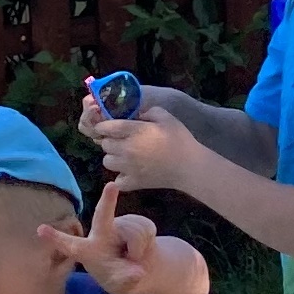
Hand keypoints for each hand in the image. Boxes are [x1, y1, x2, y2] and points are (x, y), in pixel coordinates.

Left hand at [44, 198, 171, 293]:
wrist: (143, 270)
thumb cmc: (122, 278)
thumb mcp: (122, 287)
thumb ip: (126, 280)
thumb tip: (138, 271)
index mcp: (88, 252)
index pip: (70, 246)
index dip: (56, 238)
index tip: (40, 229)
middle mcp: (101, 233)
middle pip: (103, 216)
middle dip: (108, 200)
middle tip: (111, 186)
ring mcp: (118, 224)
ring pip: (135, 232)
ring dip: (140, 248)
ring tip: (135, 257)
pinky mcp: (135, 220)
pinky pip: (147, 228)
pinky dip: (149, 242)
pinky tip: (143, 248)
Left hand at [82, 100, 219, 206]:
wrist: (189, 166)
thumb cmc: (180, 139)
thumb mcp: (167, 117)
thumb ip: (149, 111)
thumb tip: (137, 114)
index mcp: (134, 131)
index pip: (106, 127)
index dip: (104, 126)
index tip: (108, 127)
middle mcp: (127, 149)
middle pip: (105, 145)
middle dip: (111, 141)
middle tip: (122, 141)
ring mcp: (128, 168)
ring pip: (107, 162)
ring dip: (113, 157)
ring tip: (125, 156)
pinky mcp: (134, 182)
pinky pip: (117, 180)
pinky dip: (120, 177)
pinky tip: (129, 172)